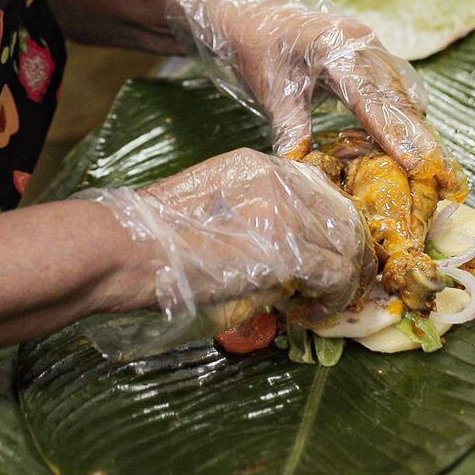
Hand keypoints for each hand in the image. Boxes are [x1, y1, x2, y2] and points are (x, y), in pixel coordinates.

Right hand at [80, 148, 368, 356]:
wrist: (128, 248)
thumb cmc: (150, 238)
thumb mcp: (207, 208)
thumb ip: (249, 219)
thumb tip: (280, 257)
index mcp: (256, 165)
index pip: (318, 190)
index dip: (329, 225)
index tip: (326, 252)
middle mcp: (278, 179)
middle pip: (340, 213)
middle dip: (346, 251)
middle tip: (336, 282)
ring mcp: (286, 212)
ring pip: (344, 244)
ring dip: (341, 276)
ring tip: (325, 299)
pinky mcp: (289, 249)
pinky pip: (335, 274)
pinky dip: (333, 296)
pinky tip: (317, 309)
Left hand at [167, 0, 462, 193]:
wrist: (256, 16)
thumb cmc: (260, 51)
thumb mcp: (270, 92)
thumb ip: (291, 128)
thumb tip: (301, 169)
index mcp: (335, 47)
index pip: (371, 97)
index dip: (394, 134)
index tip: (416, 164)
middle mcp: (363, 44)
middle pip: (398, 98)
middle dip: (420, 139)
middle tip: (444, 176)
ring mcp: (372, 48)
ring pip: (403, 96)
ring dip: (415, 132)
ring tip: (433, 171)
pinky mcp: (374, 57)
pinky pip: (396, 91)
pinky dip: (402, 120)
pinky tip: (406, 148)